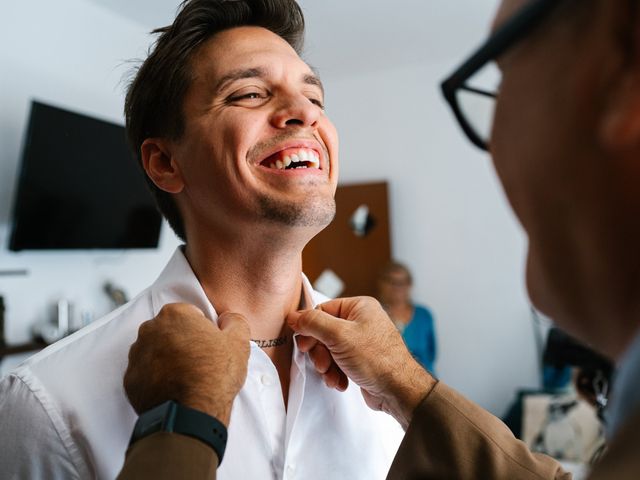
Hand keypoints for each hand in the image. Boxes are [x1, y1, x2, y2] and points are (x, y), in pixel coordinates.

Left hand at [124, 303, 249, 425]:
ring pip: (155, 350)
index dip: (202, 329)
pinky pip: (145, 373)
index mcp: (175, 315)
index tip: (209, 344)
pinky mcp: (130, 380)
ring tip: (186, 377)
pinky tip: (173, 388)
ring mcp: (137, 355)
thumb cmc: (215, 376)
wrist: (190, 415)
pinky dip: (156, 378)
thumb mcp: (238, 342)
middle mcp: (150, 330)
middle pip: (170, 330)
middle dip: (182, 341)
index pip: (189, 313)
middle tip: (199, 361)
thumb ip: (234, 321)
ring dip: (167, 359)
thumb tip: (227, 319)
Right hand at [287, 296, 435, 428]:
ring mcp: (362, 341)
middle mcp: (362, 321)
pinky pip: (338, 362)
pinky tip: (341, 382)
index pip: (322, 310)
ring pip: (329, 349)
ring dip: (327, 365)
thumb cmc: (377, 359)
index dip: (310, 329)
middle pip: (324, 332)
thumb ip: (313, 323)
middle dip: (320, 352)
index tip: (304, 345)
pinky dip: (336, 373)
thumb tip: (294, 316)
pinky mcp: (361, 359)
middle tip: (321, 363)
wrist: (398, 391)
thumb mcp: (339, 336)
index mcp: (360, 307)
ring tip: (333, 375)